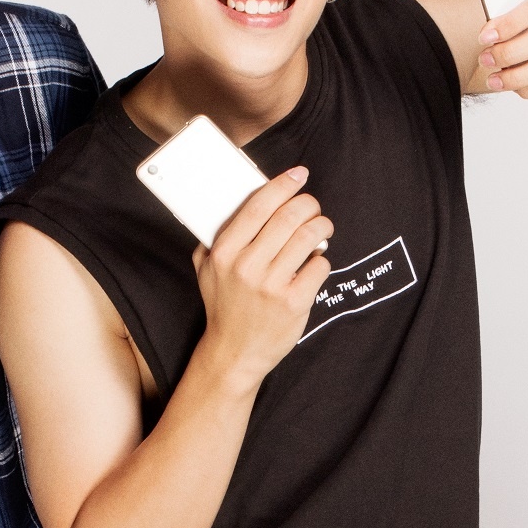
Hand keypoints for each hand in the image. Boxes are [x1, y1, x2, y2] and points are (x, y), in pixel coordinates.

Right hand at [192, 167, 332, 389]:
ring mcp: (272, 286)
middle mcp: (247, 267)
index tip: (298, 174)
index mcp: (224, 252)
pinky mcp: (294, 302)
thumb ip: (215, 236)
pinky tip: (313, 263)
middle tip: (312, 206)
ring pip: (309, 237)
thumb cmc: (223, 305)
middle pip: (289, 216)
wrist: (235, 352)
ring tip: (321, 228)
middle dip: (308, 204)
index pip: (259, 205)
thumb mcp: (206, 268)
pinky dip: (321, 259)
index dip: (283, 184)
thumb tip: (235, 198)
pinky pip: (319, 265)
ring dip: (321, 226)